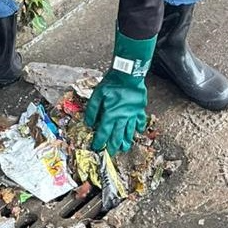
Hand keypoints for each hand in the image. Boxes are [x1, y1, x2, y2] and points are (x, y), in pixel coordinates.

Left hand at [85, 27, 155, 152]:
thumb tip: (88, 122)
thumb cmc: (112, 83)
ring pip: (129, 131)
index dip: (100, 141)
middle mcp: (122, 117)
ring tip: (124, 148)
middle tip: (111, 153)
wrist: (128, 74)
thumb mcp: (97, 95)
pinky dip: (138, 127)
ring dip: (126, 140)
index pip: (103, 132)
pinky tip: (138, 131)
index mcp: (110, 114)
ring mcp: (132, 114)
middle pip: (117, 135)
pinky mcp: (139, 109)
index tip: (97, 147)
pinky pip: (140, 121)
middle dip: (113, 146)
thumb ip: (92, 110)